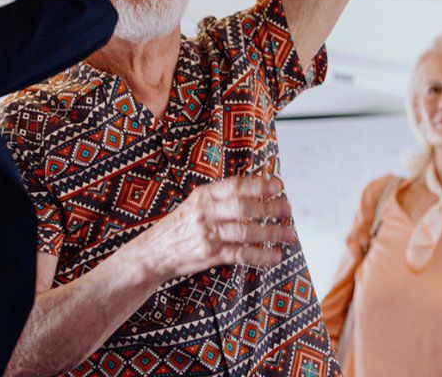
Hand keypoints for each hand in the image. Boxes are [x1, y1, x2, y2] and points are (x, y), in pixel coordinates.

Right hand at [125, 177, 295, 281]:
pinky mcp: (210, 254)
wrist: (153, 252)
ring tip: (289, 234)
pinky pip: (240, 254)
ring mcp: (208, 234)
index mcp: (203, 195)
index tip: (278, 185)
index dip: (259, 185)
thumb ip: (219, 198)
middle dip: (270, 208)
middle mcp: (206, 212)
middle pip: (244, 207)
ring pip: (245, 231)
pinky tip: (274, 256)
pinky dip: (260, 256)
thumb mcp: (194, 204)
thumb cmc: (179, 226)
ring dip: (271, 233)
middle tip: (288, 209)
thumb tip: (253, 192)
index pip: (235, 186)